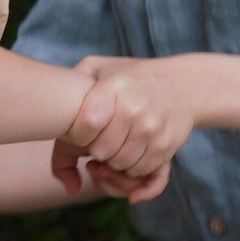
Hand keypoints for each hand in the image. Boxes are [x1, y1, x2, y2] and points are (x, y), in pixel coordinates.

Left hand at [52, 72, 171, 204]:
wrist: (182, 85)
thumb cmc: (130, 78)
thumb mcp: (99, 69)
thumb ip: (69, 90)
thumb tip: (57, 115)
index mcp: (115, 87)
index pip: (86, 124)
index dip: (77, 136)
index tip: (77, 134)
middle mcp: (135, 109)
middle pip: (101, 151)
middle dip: (94, 152)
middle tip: (94, 144)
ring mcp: (153, 130)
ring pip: (120, 166)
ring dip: (112, 163)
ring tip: (111, 148)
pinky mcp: (166, 147)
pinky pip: (140, 172)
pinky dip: (130, 169)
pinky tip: (128, 153)